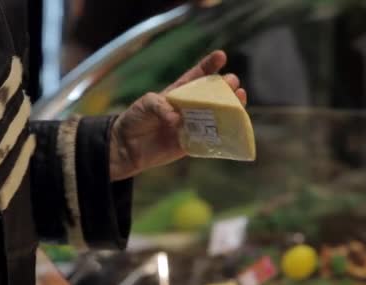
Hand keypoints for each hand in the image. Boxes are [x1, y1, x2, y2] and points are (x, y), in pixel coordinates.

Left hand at [110, 50, 246, 180]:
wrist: (125, 147)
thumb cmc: (134, 119)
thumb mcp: (145, 104)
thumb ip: (160, 106)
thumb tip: (177, 119)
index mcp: (178, 93)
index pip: (196, 77)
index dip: (208, 66)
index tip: (221, 56)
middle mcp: (187, 109)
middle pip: (211, 96)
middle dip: (224, 87)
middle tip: (232, 82)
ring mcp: (190, 126)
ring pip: (215, 116)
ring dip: (229, 108)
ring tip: (240, 98)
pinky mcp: (190, 145)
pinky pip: (208, 139)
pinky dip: (220, 133)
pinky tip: (231, 126)